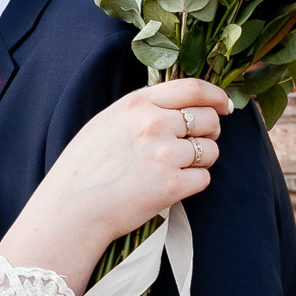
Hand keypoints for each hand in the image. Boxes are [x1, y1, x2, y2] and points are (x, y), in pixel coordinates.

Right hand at [0, 77, 227, 286]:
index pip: (193, 88)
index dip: (216, 96)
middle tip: (194, 145)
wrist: (71, 208)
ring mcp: (165, 155)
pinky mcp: (172, 186)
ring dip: (201, 161)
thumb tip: (179, 107)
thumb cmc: (84, 166)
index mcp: (137, 104)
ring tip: (174, 170)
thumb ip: (142, 109)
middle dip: (209, 132)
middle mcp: (154, 124)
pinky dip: (193, 184)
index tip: (225, 105)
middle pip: (209, 119)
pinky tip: (170, 188)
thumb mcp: (107, 121)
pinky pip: (204, 179)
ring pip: (211, 151)